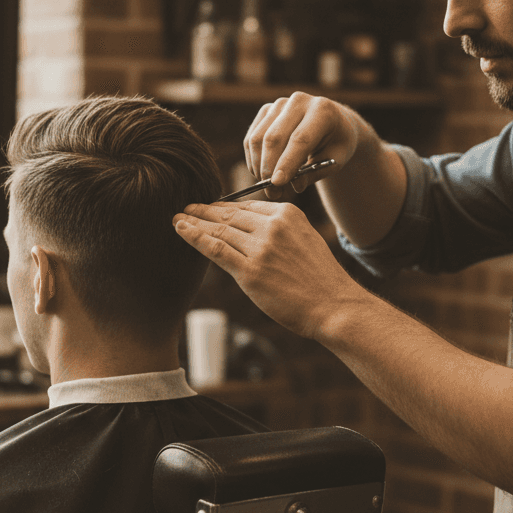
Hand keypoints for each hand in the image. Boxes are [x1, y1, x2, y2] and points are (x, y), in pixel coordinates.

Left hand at [173, 199, 361, 338]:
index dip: (224, 206)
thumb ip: (281, 233)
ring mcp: (261, 248)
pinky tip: (180, 229)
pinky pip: (215, 248)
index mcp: (288, 214)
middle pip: (229, 214)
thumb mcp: (306, 241)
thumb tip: (252, 232)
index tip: (209, 207)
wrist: (334, 306)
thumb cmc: (321, 280)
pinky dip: (194, 236)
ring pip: (218, 229)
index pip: (247, 206)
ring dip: (194, 221)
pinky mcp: (250, 271)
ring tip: (178, 218)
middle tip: (187, 207)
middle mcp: (273, 226)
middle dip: (204, 210)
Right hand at [243, 92, 361, 196]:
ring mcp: (280, 104)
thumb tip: (294, 185)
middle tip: (273, 193)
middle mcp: (299, 101)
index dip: (287, 162)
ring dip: (258, 166)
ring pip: (258, 138)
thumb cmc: (337, 143)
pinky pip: (252, 138)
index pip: (300, 139)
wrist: (334, 122)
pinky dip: (253, 159)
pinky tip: (262, 173)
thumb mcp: (336, 160)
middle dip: (269, 169)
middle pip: (275, 137)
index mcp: (323, 110)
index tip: (277, 183)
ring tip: (269, 186)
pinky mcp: (266, 110)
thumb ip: (316, 173)